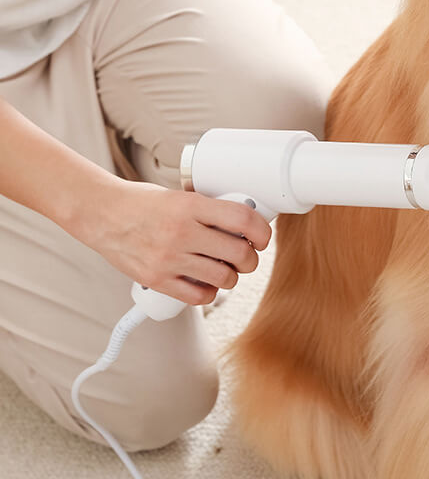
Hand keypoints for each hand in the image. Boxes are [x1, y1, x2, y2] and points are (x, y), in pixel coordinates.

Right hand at [70, 178, 271, 304]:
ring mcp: (168, 258)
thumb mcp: (181, 195)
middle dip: (251, 258)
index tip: (263, 237)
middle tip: (247, 255)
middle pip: (239, 253)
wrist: (101, 213)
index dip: (262, 231)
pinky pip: (199, 296)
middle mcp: (181, 232)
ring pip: (224, 278)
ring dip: (232, 276)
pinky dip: (210, 292)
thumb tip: (246, 222)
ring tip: (225, 268)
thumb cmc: (143, 203)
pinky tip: (206, 281)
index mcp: (190, 205)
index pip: (242, 219)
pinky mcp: (156, 280)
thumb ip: (209, 209)